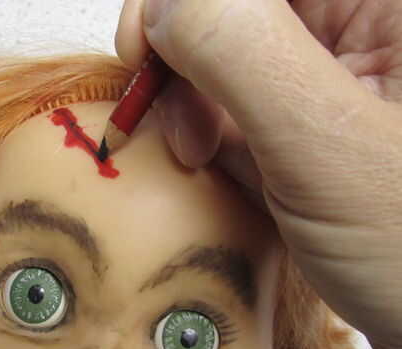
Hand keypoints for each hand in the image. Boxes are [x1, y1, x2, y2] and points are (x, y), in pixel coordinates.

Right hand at [115, 0, 401, 348]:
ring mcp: (341, 77)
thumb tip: (164, 4)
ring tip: (193, 151)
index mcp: (391, 5)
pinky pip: (241, 103)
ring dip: (192, 97)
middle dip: (186, 52)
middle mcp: (370, 26)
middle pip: (240, 8)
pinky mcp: (318, 120)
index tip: (143, 48)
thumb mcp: (327, 146)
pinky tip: (212, 161)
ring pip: (232, 54)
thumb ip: (242, 54)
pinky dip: (212, 129)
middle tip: (160, 105)